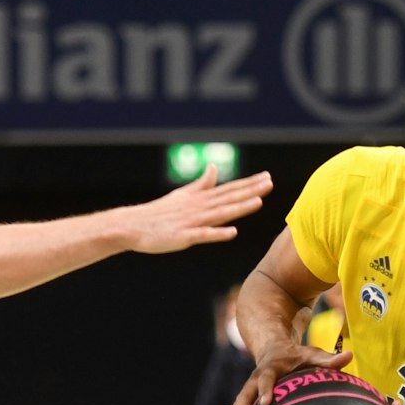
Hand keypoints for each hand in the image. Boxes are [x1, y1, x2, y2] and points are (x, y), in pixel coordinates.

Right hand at [123, 167, 271, 254]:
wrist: (134, 225)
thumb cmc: (159, 212)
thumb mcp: (182, 195)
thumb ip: (201, 184)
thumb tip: (213, 167)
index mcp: (200, 198)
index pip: (229, 189)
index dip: (248, 183)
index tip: (267, 176)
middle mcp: (199, 207)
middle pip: (229, 198)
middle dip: (250, 190)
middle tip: (270, 182)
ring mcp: (192, 222)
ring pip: (220, 213)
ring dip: (239, 207)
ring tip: (258, 202)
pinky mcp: (183, 237)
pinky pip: (203, 235)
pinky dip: (218, 233)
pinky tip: (232, 232)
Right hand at [225, 340, 351, 404]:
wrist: (273, 349)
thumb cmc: (297, 356)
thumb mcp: (312, 354)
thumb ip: (328, 359)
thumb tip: (350, 355)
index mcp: (269, 369)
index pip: (265, 379)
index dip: (265, 389)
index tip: (266, 402)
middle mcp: (254, 381)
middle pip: (242, 398)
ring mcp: (247, 392)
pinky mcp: (245, 402)